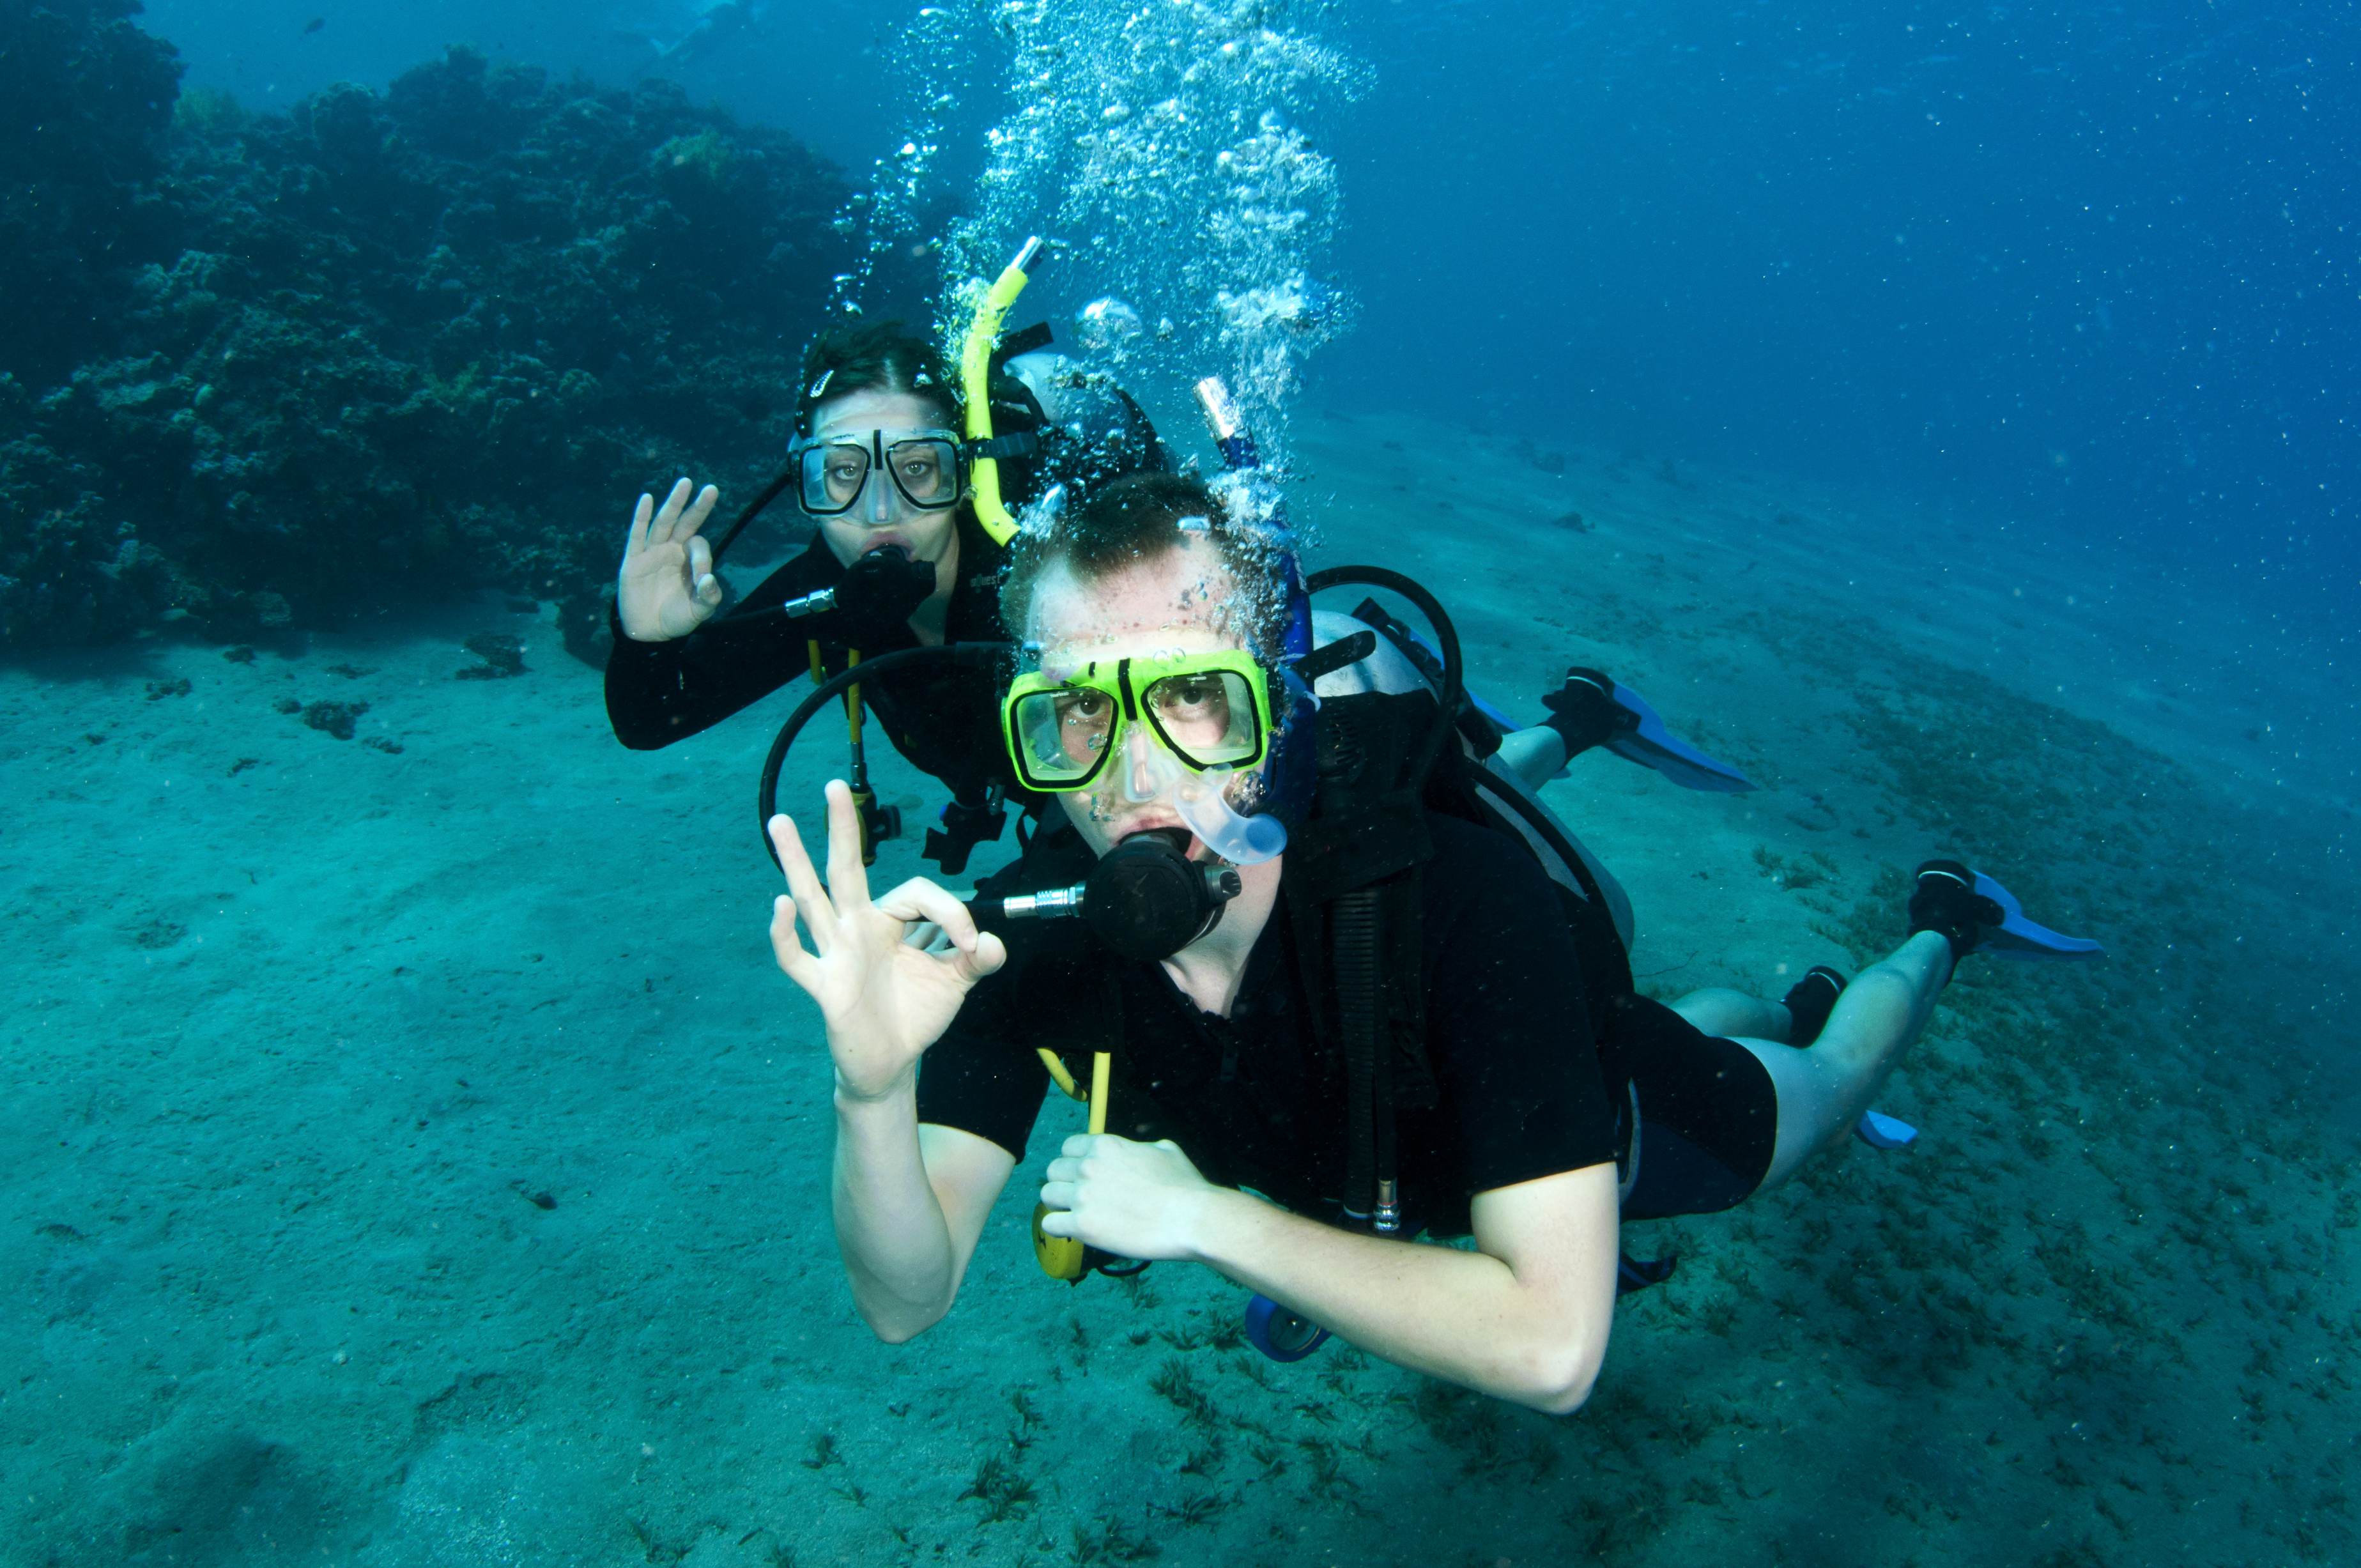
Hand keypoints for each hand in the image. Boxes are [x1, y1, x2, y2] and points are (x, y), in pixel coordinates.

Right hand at [618, 478, 722, 640]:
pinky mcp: (633, 561)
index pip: (699, 546)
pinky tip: (647, 499)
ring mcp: (652, 553)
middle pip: (686, 523)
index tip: (701, 581)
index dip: (702, 559)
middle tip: (712, 489)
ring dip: (673, 504)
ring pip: (663, 523)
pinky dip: (641, 517)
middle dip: (698, 507)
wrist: (650, 633)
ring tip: (685, 483)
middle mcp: (672, 551)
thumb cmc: (677, 617)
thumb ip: (709, 597)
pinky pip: (636, 536)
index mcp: (689, 560)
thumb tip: (709, 579)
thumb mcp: (699, 611)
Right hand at [768, 781, 1005, 1101]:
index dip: (951, 912)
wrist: (892, 1063)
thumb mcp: (954, 981)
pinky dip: (785, 934)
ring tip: (780, 821)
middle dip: (843, 829)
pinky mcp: (825, 986)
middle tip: (835, 785)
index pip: (916, 893)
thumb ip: (976, 958)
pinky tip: (780, 906)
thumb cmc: (915, 1013)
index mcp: (888, 921)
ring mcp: (836, 954)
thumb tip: (993, 941)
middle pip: (847, 870)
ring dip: (796, 862)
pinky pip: (798, 958)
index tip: (972, 946)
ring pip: (814, 900)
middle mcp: (857, 929)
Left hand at [1038, 1134, 1220, 1261]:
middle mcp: (1089, 1167)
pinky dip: (1058, 1229)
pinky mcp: (1083, 1225)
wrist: (1192, 1218)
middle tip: (1079, 1198)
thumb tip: (1141, 1149)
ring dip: (1059, 1206)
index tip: (1082, 1176)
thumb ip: (1142, 1147)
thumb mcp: (1166, 1150)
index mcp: (1105, 1146)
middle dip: (1064, 1183)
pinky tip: (1073, 1232)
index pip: (1067, 1148)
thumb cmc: (1185, 1186)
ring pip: (1047, 1196)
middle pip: (1053, 1171)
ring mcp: (1084, 1196)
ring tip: (1075, 1216)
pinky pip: (1050, 1224)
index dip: (1074, 1162)